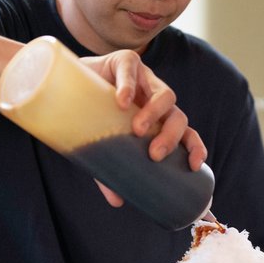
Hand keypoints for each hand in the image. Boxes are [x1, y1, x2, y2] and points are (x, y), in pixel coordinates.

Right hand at [84, 51, 206, 207]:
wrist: (68, 85)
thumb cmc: (94, 118)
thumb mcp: (105, 145)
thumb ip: (112, 169)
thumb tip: (117, 202)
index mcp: (160, 120)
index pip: (187, 133)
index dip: (195, 147)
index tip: (194, 165)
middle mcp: (157, 100)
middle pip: (179, 117)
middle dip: (171, 137)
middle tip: (154, 155)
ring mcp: (144, 79)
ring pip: (166, 94)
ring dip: (155, 114)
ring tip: (138, 130)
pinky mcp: (124, 61)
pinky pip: (132, 69)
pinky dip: (128, 85)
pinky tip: (121, 101)